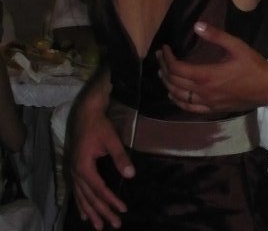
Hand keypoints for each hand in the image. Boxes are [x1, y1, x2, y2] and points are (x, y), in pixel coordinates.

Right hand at [67, 102, 134, 229]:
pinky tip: (84, 214)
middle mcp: (76, 172)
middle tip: (114, 225)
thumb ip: (120, 157)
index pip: (99, 189)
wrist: (85, 112)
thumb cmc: (99, 125)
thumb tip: (131, 175)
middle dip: (102, 212)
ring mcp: (73, 171)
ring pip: (81, 197)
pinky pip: (76, 191)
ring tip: (98, 226)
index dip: (111, 201)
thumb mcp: (112, 139)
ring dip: (91, 212)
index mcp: (84, 166)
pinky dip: (80, 203)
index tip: (123, 210)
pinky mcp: (74, 168)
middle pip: (90, 197)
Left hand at [158, 22, 267, 112]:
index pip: (177, 68)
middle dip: (164, 68)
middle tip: (160, 57)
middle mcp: (203, 92)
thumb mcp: (236, 46)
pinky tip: (174, 95)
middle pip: (174, 82)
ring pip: (179, 96)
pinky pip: (189, 108)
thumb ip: (215, 35)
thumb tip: (196, 25)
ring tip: (163, 73)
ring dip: (168, 84)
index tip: (165, 48)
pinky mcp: (213, 109)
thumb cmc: (252, 65)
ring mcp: (207, 103)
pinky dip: (178, 101)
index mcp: (206, 75)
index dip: (167, 58)